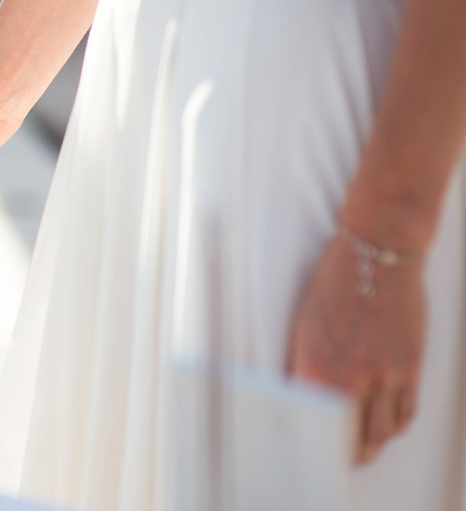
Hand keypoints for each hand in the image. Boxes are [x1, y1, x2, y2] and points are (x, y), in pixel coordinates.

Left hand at [288, 230, 427, 463]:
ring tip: (362, 449)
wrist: (378, 254)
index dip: (311, 442)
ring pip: (382, 433)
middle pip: (350, 438)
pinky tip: (387, 427)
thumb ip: (306, 363)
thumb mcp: (305, 325)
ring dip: (372, 446)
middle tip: (337, 457)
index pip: (311, 423)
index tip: (309, 450)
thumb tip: (301, 394)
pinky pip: (406, 412)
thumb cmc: (336, 283)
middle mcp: (351, 376)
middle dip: (343, 454)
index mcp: (316, 364)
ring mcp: (385, 375)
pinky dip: (396, 426)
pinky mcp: (410, 367)